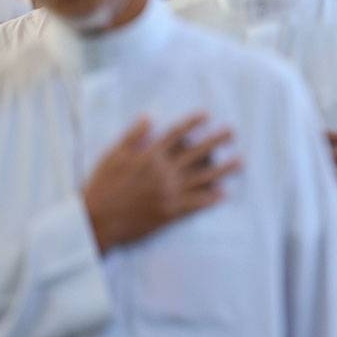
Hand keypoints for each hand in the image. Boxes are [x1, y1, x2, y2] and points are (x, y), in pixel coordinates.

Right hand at [82, 113, 241, 253]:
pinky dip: (210, 199)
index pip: (176, 134)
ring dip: (224, 170)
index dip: (192, 123)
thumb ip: (132, 136)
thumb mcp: (112, 156)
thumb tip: (150, 116)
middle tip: (233, 132)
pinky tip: (224, 194)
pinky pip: (196, 204)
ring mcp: (169, 193)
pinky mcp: (170, 212)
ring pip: (203, 178)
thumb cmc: (101, 187)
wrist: (95, 222)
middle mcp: (163, 172)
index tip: (207, 115)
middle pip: (196, 153)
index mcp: (149, 156)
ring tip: (240, 162)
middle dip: (216, 141)